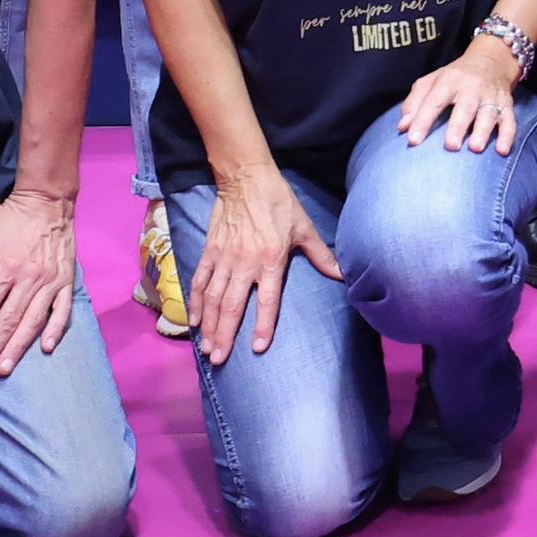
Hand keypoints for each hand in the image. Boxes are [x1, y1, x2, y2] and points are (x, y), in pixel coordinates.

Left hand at [0, 185, 82, 380]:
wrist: (49, 201)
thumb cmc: (8, 215)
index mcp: (6, 269)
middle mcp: (29, 279)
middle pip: (7, 323)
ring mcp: (51, 282)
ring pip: (33, 322)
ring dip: (18, 348)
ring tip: (4, 369)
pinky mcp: (66, 281)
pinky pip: (62, 311)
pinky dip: (55, 330)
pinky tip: (45, 348)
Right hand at [185, 170, 341, 363]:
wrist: (246, 177)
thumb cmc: (278, 202)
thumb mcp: (304, 227)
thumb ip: (320, 255)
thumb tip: (343, 275)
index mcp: (271, 259)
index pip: (267, 299)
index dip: (262, 324)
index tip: (257, 347)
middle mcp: (245, 263)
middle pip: (232, 306)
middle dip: (225, 335)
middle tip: (219, 359)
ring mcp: (224, 258)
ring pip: (212, 298)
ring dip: (209, 325)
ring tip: (207, 348)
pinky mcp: (210, 250)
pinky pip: (199, 280)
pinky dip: (195, 302)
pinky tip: (193, 321)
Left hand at [396, 32, 523, 154]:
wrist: (492, 60)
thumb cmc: (456, 76)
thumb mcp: (432, 81)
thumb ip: (415, 102)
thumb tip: (403, 127)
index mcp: (449, 81)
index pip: (434, 100)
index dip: (423, 120)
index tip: (413, 140)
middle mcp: (472, 88)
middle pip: (465, 107)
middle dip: (458, 126)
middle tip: (451, 146)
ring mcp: (491, 96)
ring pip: (489, 113)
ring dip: (483, 131)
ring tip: (476, 148)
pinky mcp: (507, 105)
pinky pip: (510, 120)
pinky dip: (508, 135)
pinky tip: (502, 150)